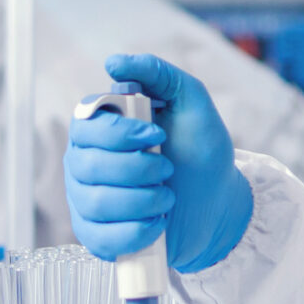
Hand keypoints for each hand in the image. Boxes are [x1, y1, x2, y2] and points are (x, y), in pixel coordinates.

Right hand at [62, 53, 253, 274]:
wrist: (219, 204)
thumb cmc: (200, 151)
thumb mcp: (191, 102)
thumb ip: (158, 74)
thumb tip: (113, 63)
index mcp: (100, 127)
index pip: (85, 126)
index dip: (119, 133)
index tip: (157, 135)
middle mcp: (85, 162)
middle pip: (87, 165)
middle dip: (138, 168)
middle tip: (167, 169)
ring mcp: (87, 201)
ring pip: (96, 202)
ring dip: (143, 200)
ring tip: (167, 198)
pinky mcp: (97, 237)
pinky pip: (102, 240)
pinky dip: (137, 232)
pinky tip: (158, 224)